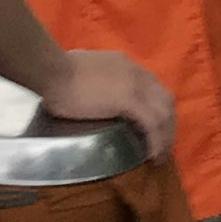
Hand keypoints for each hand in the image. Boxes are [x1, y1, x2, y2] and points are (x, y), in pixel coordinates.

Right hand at [42, 48, 176, 159]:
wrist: (53, 71)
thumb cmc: (58, 72)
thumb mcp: (82, 70)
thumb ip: (91, 78)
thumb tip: (82, 88)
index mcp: (125, 65)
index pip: (152, 86)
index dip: (156, 107)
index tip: (153, 126)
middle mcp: (136, 73)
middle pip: (164, 99)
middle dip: (167, 123)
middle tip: (162, 144)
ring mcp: (135, 85)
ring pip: (164, 112)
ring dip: (165, 136)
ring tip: (159, 155)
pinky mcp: (129, 100)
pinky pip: (152, 124)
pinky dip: (156, 141)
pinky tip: (153, 156)